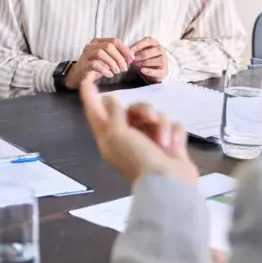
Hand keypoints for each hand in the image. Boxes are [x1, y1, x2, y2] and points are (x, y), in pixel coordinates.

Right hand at [64, 38, 133, 87]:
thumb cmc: (96, 67)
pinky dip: (104, 69)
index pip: (114, 41)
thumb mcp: (108, 59)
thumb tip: (131, 56)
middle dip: (119, 58)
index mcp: (98, 42)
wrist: (79, 76)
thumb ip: (118, 56)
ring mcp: (85, 55)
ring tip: (117, 71)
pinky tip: (109, 74)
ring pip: (101, 53)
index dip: (124, 49)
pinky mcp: (83, 65)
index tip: (131, 58)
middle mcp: (91, 46)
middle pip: (108, 46)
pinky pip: (94, 64)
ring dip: (112, 63)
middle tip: (124, 68)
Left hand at [79, 74, 198, 185]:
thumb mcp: (118, 134)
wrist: (169, 185)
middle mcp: (128, 136)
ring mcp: (151, 140)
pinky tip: (174, 148)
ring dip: (162, 126)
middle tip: (151, 118)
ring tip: (164, 142)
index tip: (87, 77)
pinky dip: (174, 135)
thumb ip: (113, 114)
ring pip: (156, 115)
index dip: (90, 94)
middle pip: (133, 109)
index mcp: (109, 136)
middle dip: (144, 110)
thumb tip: (109, 99)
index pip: (95, 111)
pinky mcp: (170, 144)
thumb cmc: (138, 159)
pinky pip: (173, 125)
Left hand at [130, 36, 168, 81]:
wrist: (149, 71)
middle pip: (152, 51)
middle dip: (141, 55)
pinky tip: (142, 70)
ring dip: (143, 63)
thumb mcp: (137, 52)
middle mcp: (160, 50)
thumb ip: (133, 51)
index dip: (138, 45)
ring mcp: (164, 60)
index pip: (148, 41)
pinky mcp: (164, 71)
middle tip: (132, 59)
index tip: (130, 50)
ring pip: (156, 60)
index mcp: (154, 43)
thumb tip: (127, 52)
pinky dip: (149, 71)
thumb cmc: (142, 58)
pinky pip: (158, 71)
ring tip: (135, 65)